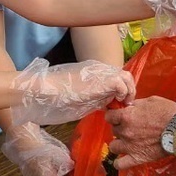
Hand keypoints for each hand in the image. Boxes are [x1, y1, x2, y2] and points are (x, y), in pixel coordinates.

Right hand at [11, 58, 134, 126]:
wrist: (46, 91)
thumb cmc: (57, 98)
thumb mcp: (81, 98)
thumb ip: (94, 98)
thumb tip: (106, 104)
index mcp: (94, 73)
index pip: (116, 78)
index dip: (121, 90)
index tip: (119, 103)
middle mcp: (100, 70)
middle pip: (124, 75)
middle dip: (129, 89)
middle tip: (126, 104)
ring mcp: (101, 74)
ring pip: (126, 77)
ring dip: (129, 91)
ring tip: (125, 104)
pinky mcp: (102, 80)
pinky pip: (121, 84)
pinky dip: (124, 93)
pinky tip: (118, 103)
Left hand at [106, 97, 175, 170]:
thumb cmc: (168, 112)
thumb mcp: (151, 100)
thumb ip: (136, 104)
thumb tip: (128, 106)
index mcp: (127, 116)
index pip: (109, 116)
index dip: (114, 115)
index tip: (119, 115)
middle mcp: (125, 131)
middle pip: (113, 129)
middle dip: (120, 127)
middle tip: (130, 127)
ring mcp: (129, 146)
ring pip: (113, 146)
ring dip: (119, 143)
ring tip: (127, 142)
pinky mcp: (137, 158)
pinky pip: (120, 164)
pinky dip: (119, 163)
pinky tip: (122, 159)